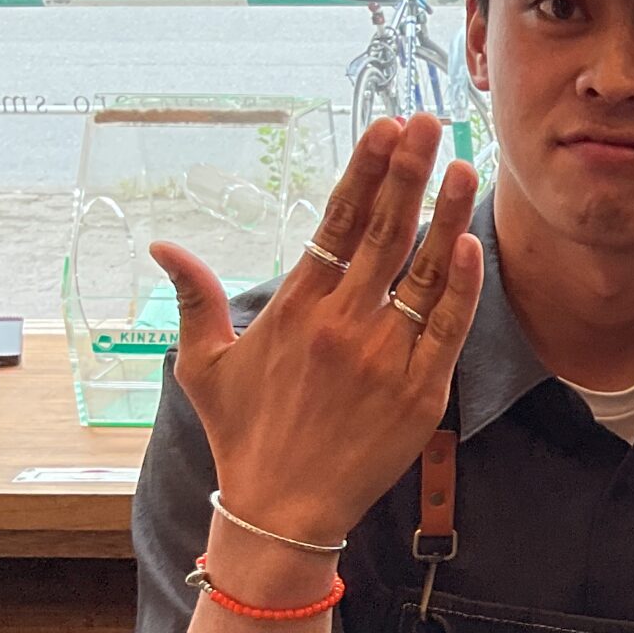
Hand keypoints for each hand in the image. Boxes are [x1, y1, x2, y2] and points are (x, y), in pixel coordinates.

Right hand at [151, 113, 483, 540]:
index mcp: (296, 308)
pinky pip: (446, 329)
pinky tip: (470, 245)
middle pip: (384, 232)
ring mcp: (385, 358)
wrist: (283, 510)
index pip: (337, 223)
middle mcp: (343, 325)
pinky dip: (460, 287)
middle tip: (427, 122)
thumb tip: (163, 244)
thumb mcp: (204, 365)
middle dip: (408, 172)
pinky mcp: (419, 394)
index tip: (383, 129)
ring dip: (445, 216)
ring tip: (462, 166)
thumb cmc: (244, 436)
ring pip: (423, 273)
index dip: (364, 172)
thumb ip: (194, 299)